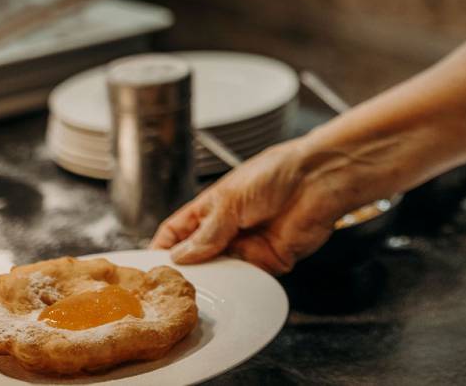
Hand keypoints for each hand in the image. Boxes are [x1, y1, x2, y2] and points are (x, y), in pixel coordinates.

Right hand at [150, 138, 343, 273]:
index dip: (163, 248)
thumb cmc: (276, 173)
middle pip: (197, 257)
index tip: (147, 268)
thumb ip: (206, 232)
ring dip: (211, 281)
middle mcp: (227, 228)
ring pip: (220, 271)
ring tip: (195, 292)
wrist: (319, 180)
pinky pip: (246, 279)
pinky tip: (226, 290)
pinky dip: (236, 286)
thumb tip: (180, 257)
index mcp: (213, 207)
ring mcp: (248, 245)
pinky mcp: (269, 261)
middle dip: (185, 272)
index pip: (178, 232)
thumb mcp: (230, 199)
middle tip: (170, 289)